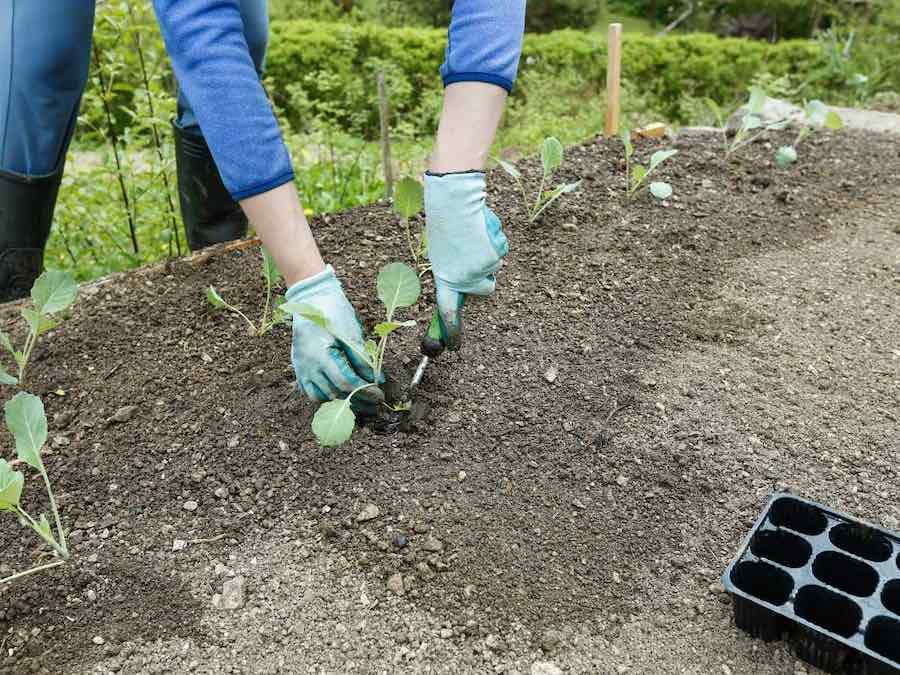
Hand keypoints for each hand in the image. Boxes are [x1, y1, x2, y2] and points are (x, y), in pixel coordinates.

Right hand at [285, 265, 382, 411]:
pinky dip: (324, 396)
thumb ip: (362, 357)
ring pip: (320, 397)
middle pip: (335, 394)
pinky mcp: (298, 367)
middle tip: (374, 403)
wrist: (310, 297)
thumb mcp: (351, 331)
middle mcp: (308, 365)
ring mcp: (301, 367)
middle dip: (358, 400)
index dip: (365, 392)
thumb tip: (377, 378)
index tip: (379, 395)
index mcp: (322, 355)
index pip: (346, 383)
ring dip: (340, 402)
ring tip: (358, 401)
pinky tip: (338, 395)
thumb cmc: (333, 310)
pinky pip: (309, 391)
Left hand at [424, 171, 508, 349]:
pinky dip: (495, 240)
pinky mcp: (494, 256)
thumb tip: (461, 285)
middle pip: (485, 288)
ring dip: (488, 252)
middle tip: (473, 253)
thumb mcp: (442, 253)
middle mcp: (463, 279)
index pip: (447, 313)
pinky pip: (501, 251)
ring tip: (473, 234)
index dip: (452, 332)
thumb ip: (452, 271)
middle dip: (484, 274)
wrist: (455, 201)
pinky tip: (482, 228)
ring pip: (494, 266)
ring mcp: (480, 269)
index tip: (453, 347)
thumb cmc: (446, 224)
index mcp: (445, 279)